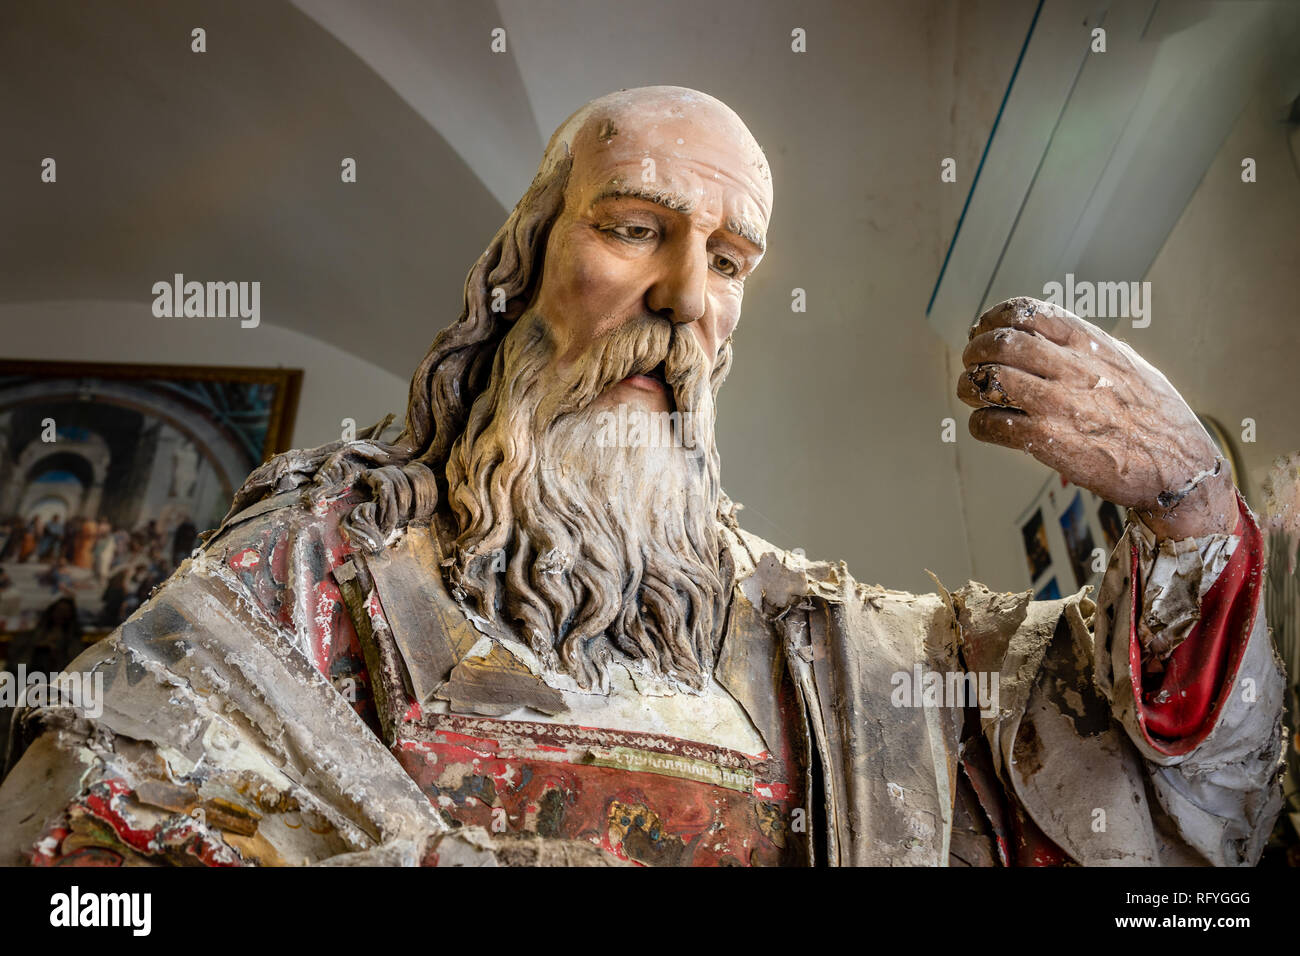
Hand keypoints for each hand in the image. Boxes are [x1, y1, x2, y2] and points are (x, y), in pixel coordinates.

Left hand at [957, 296, 1235, 539]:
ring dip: (970, 386)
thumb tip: (1048, 334)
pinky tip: (986, 425)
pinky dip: (979, 423)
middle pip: (1000, 343)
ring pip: (989, 381)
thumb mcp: (1128, 363)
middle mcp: (1072, 368)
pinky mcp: (1046, 441)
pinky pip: (992, 424)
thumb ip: (1088, 346)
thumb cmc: (1156, 415)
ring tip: (972, 393)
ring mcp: (1058, 404)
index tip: (983, 330)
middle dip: (975, 350)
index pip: (1027, 311)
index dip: (994, 318)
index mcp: (1090, 343)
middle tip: (971, 363)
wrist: (1178, 465)